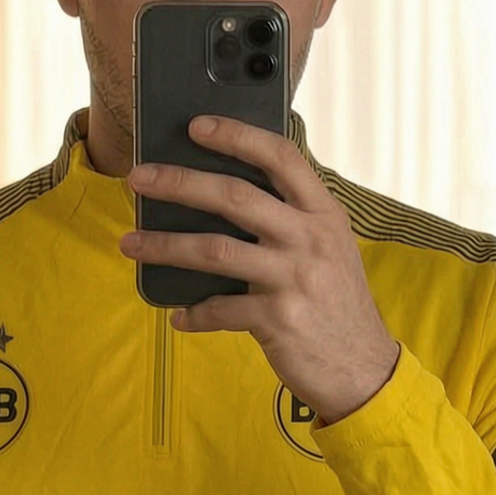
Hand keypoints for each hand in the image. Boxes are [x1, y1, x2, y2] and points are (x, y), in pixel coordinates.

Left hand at [122, 115, 400, 424]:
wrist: (364, 368)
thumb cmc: (337, 304)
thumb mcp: (331, 250)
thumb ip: (292, 221)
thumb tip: (226, 197)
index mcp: (323, 214)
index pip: (280, 157)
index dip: (237, 136)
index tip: (197, 126)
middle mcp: (310, 239)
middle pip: (235, 197)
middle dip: (179, 183)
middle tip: (138, 178)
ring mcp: (294, 279)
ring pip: (215, 250)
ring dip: (165, 245)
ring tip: (130, 243)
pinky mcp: (278, 319)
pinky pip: (220, 309)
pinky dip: (194, 313)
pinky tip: (179, 315)